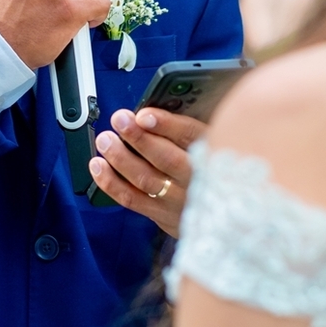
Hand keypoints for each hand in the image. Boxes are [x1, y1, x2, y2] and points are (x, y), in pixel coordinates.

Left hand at [89, 107, 204, 236]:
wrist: (227, 216)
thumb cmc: (215, 170)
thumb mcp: (216, 142)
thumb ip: (193, 127)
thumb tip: (156, 110)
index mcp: (216, 155)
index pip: (193, 137)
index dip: (167, 125)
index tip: (145, 114)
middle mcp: (198, 181)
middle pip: (166, 159)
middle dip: (138, 137)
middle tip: (119, 120)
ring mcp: (179, 201)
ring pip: (145, 179)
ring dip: (120, 158)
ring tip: (105, 140)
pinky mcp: (163, 216)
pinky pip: (131, 199)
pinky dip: (111, 182)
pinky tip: (98, 166)